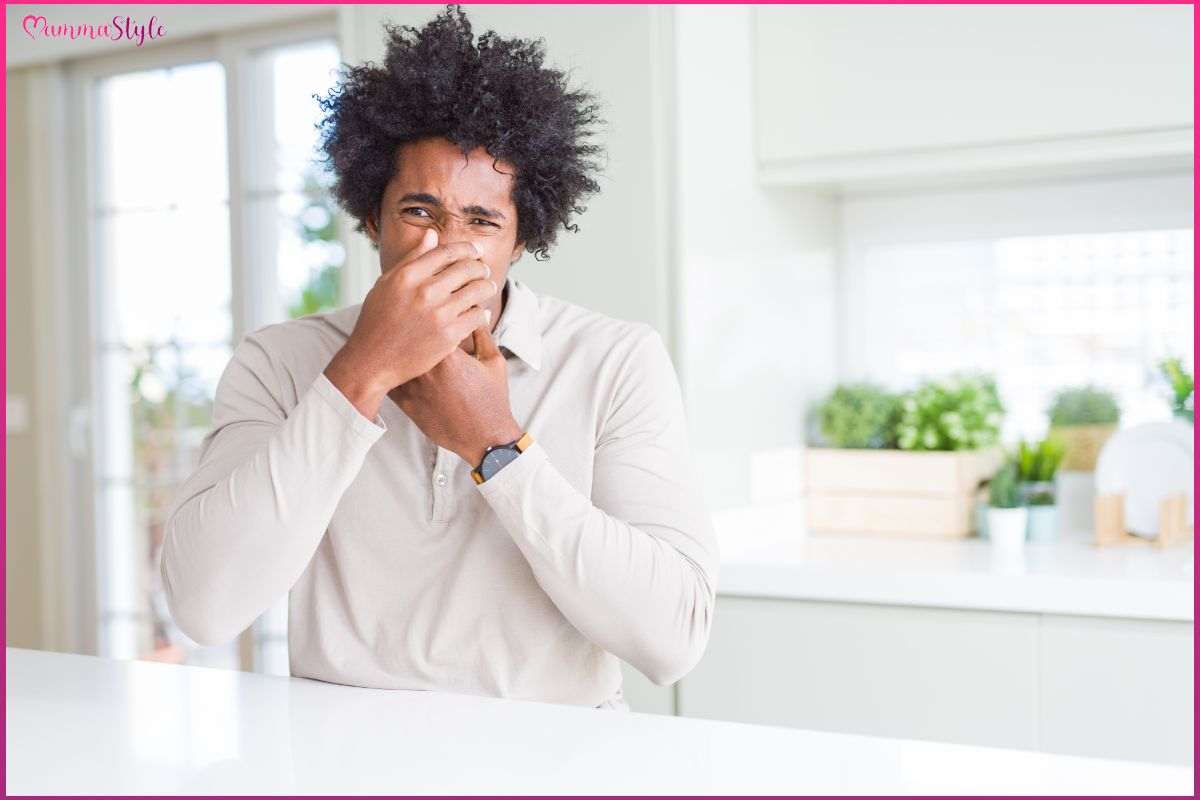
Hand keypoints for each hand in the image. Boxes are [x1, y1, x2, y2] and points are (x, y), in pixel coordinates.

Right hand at [324, 228, 499, 419]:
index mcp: (407, 275)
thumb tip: (433, 235)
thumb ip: (412, 259)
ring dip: (486, 286)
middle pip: (467, 268)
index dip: (467, 248)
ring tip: (487, 287)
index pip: (447, 252)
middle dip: (480, 267)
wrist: (372, 361)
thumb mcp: (387, 284)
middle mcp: (424, 291)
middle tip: (484, 270)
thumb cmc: (377, 321)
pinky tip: (481, 313)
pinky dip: (482, 313)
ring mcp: (438, 314)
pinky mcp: (448, 336)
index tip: (476, 250)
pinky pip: (477, 316)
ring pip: (478, 290)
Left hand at [388, 323, 522, 467]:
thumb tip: (474, 311)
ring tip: (396, 337)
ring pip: (393, 355)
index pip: (432, 320)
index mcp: (449, 354)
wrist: (484, 436)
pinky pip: (389, 379)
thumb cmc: (492, 399)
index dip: (431, 312)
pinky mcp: (405, 403)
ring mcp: (413, 386)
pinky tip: (392, 362)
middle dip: (410, 326)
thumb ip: (481, 333)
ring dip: (395, 346)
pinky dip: (388, 368)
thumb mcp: (493, 361)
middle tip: (410, 318)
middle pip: (408, 335)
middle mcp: (427, 368)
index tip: (433, 309)